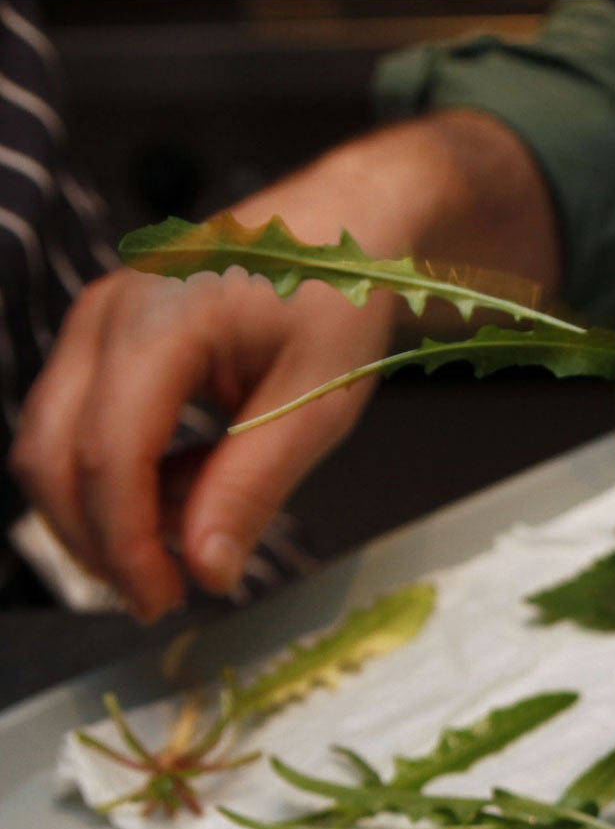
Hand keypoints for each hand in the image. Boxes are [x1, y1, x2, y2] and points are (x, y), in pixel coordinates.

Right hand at [13, 265, 392, 619]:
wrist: (348, 227)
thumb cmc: (342, 297)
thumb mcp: (318, 404)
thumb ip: (254, 486)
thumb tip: (207, 569)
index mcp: (163, 319)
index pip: (110, 455)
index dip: (126, 543)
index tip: (165, 600)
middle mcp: (108, 313)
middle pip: (53, 453)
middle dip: (96, 540)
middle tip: (161, 597)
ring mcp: (97, 320)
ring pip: (52, 441)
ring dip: (100, 514)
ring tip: (180, 554)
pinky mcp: (106, 338)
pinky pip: (81, 422)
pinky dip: (119, 477)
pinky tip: (186, 497)